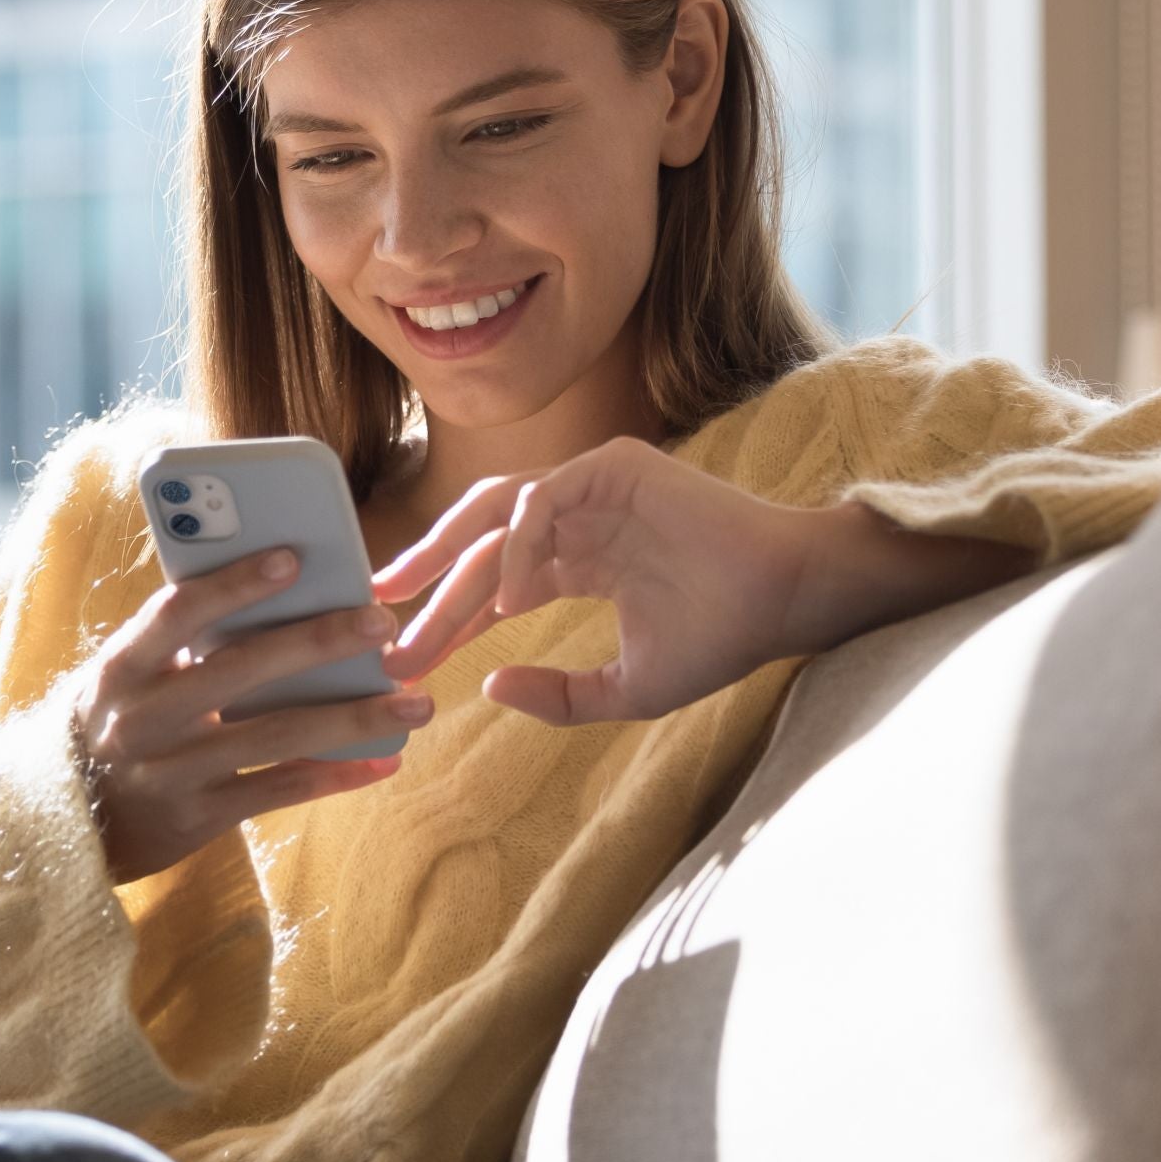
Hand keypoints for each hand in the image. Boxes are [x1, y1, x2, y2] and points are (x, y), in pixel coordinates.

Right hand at [70, 548, 433, 883]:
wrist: (67, 819)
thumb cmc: (114, 720)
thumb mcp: (126, 674)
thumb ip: (182, 639)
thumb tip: (281, 590)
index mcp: (123, 666)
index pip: (177, 613)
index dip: (234, 584)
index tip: (293, 558)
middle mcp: (144, 718)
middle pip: (241, 671)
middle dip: (318, 643)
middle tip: (382, 623)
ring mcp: (173, 772)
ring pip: (276, 737)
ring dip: (353, 718)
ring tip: (416, 702)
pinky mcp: (199, 818)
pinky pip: (280, 791)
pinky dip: (336, 774)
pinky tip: (384, 760)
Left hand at [371, 436, 814, 725]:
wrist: (782, 603)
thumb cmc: (718, 641)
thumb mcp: (625, 689)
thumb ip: (559, 694)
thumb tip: (489, 687)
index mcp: (580, 560)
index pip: (492, 581)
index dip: (445, 616)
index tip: (403, 656)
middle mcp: (580, 518)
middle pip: (479, 540)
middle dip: (425, 577)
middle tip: (378, 619)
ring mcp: (595, 487)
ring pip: (498, 512)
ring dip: (450, 556)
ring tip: (411, 600)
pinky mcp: (617, 466)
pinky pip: (544, 498)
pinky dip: (518, 545)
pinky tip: (505, 601)